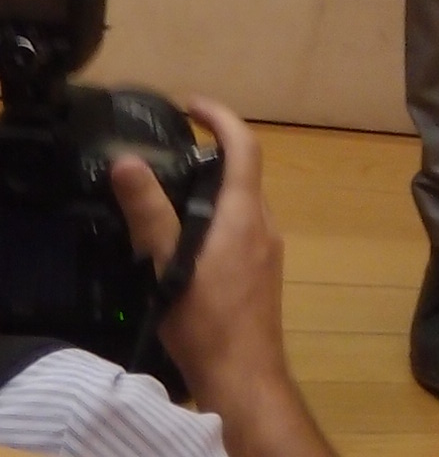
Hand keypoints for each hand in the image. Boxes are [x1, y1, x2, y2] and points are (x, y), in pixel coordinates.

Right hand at [112, 98, 330, 453]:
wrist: (244, 376)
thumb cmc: (208, 320)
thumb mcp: (169, 265)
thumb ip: (151, 214)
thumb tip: (127, 162)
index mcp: (245, 212)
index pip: (244, 144)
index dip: (220, 116)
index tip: (192, 104)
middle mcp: (264, 222)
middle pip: (246, 171)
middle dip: (215, 151)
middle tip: (175, 150)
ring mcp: (268, 249)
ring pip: (245, 202)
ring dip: (218, 188)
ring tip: (176, 196)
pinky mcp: (264, 273)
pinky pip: (245, 228)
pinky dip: (221, 218)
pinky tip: (194, 245)